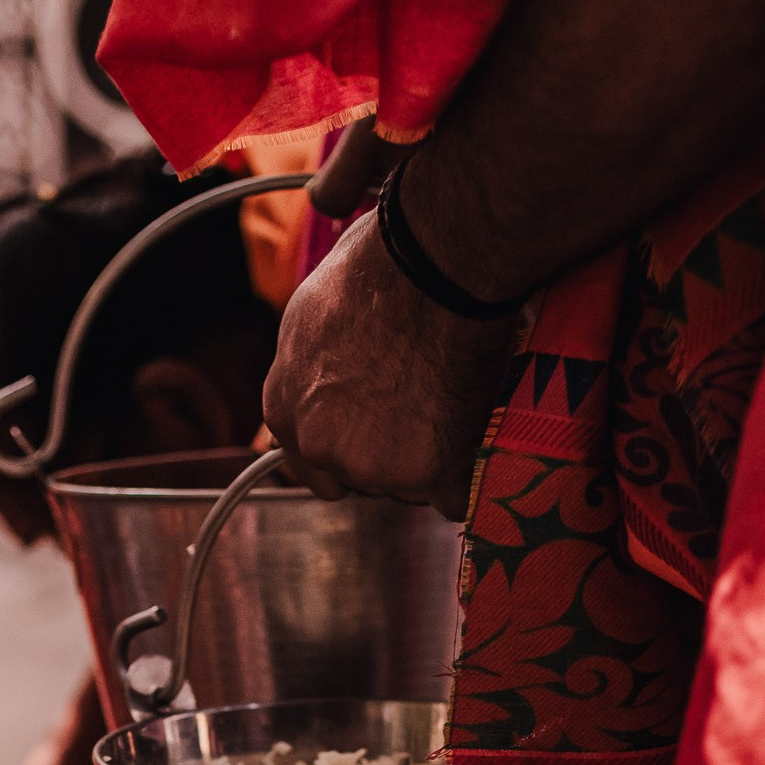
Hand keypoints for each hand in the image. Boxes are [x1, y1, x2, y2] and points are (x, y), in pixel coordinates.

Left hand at [262, 213, 517, 520]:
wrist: (438, 264)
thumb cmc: (381, 268)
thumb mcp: (313, 311)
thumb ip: (309, 367)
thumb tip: (320, 380)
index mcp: (285, 407)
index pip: (308, 461)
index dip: (346, 446)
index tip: (373, 431)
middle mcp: (320, 446)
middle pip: (358, 478)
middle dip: (386, 455)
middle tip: (422, 406)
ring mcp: (373, 466)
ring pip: (406, 487)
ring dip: (429, 460)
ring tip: (451, 398)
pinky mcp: (427, 475)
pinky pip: (454, 499)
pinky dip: (470, 475)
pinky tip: (479, 433)